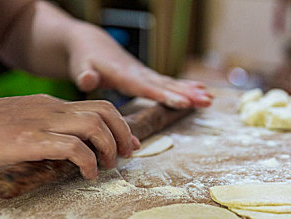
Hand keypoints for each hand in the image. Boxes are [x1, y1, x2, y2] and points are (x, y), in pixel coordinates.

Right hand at [0, 95, 138, 178]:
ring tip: (108, 166)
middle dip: (123, 132)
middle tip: (128, 154)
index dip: (119, 123)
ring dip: (108, 147)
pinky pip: (72, 147)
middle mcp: (50, 108)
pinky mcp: (29, 140)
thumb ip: (43, 132)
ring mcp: (40, 122)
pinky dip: (88, 161)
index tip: (128, 142)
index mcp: (48, 104)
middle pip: (104, 110)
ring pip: (93, 125)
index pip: (96, 106)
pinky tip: (88, 174)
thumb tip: (65, 151)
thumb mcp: (18, 124)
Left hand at [66, 23, 212, 108]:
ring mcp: (145, 75)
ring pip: (171, 83)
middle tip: (206, 101)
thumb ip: (84, 74)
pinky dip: (185, 88)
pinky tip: (201, 92)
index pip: (146, 87)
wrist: (92, 45)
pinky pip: (169, 83)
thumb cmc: (84, 59)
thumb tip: (87, 80)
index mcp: (123, 75)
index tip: (183, 102)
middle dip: (186, 93)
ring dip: (191, 91)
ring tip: (210, 99)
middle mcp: (138, 74)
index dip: (165, 95)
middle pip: (165, 85)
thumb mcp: (80, 67)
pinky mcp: (147, 77)